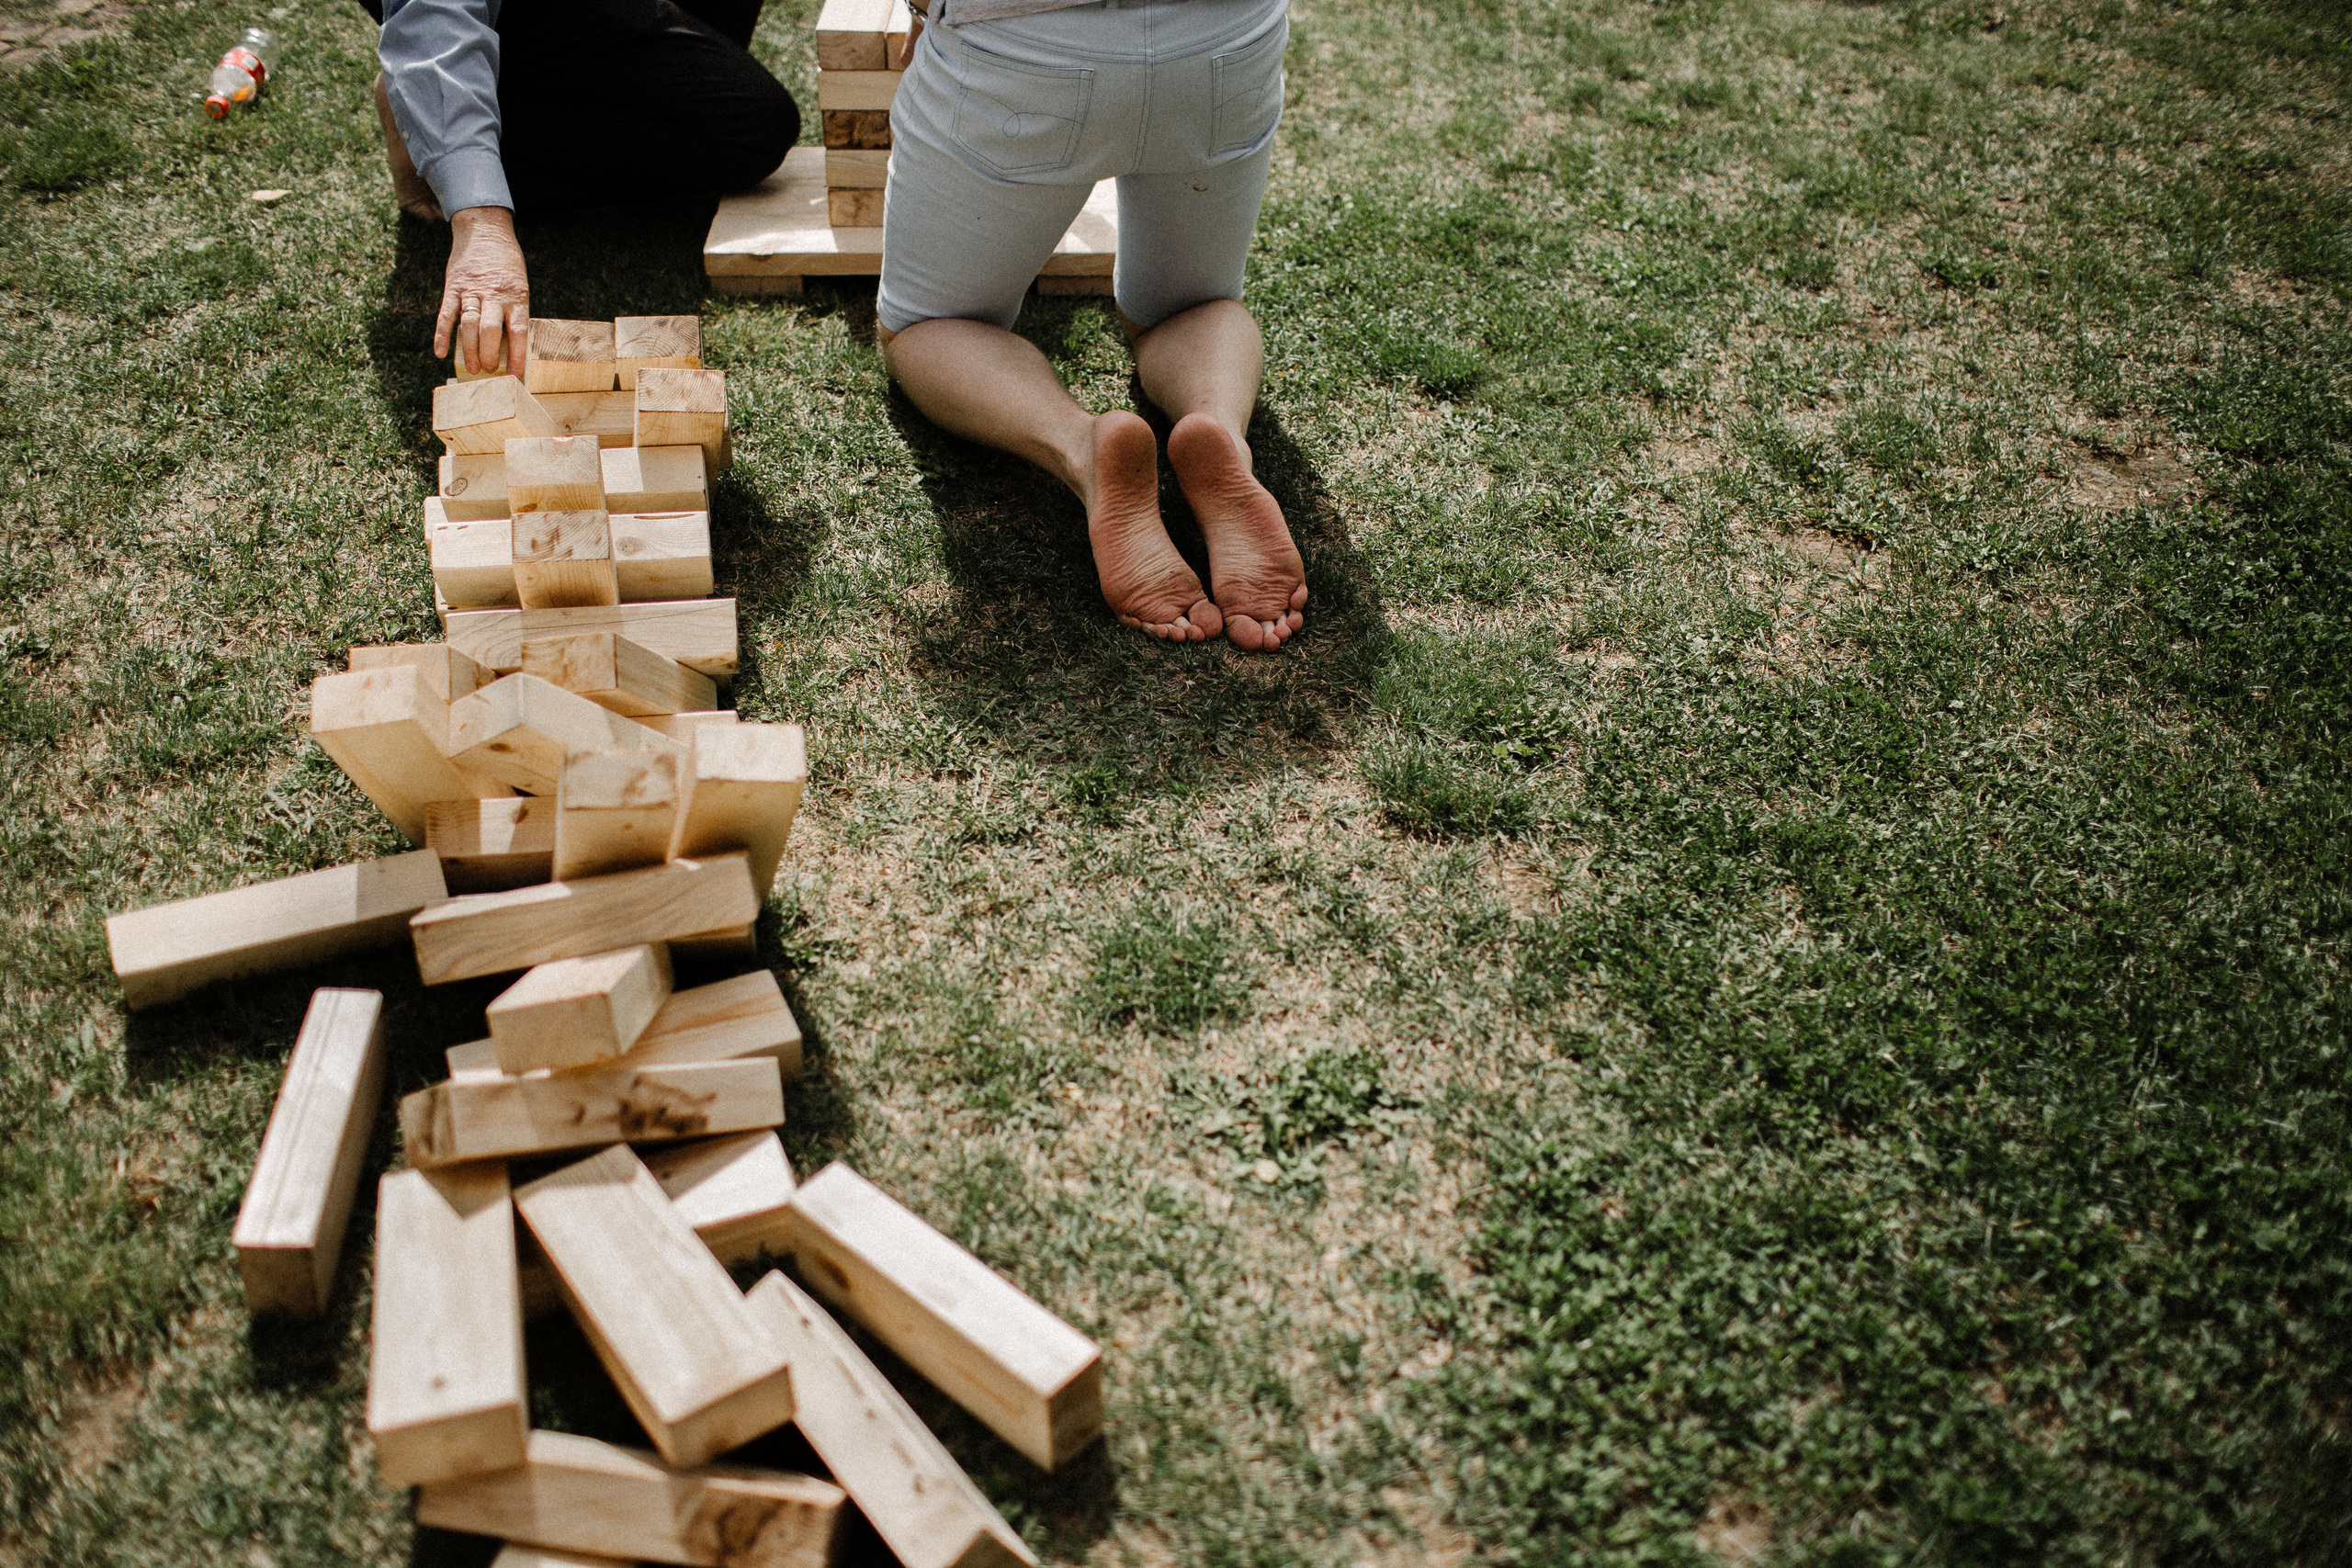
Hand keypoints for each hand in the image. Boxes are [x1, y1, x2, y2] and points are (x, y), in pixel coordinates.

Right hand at [435, 206, 528, 374]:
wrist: (484, 230)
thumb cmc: (506, 264)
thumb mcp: (519, 285)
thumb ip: (514, 311)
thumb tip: (510, 347)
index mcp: (516, 296)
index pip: (518, 331)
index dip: (516, 355)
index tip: (515, 375)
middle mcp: (494, 294)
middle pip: (490, 330)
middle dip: (489, 354)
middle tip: (488, 371)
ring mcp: (472, 290)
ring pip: (469, 324)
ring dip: (469, 349)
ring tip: (471, 368)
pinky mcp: (453, 286)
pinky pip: (446, 314)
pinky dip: (441, 334)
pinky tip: (440, 352)